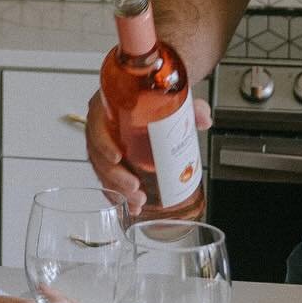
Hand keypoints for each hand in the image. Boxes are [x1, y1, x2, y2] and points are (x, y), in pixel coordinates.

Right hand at [84, 90, 211, 215]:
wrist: (154, 97)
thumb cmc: (156, 96)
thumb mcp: (173, 96)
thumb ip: (191, 106)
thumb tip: (204, 119)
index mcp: (110, 105)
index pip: (97, 124)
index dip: (103, 143)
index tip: (118, 157)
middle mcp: (103, 125)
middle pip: (98, 154)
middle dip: (114, 176)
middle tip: (135, 188)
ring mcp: (106, 143)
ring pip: (102, 169)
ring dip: (116, 189)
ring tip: (137, 201)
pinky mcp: (112, 158)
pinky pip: (107, 177)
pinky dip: (117, 194)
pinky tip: (130, 206)